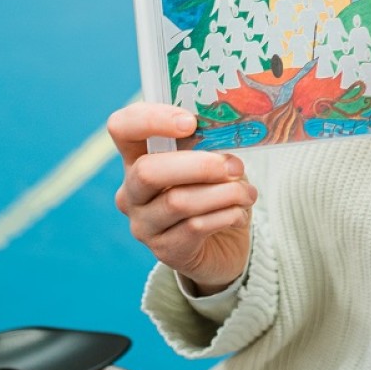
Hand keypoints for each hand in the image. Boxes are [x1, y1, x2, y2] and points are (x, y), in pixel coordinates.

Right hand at [108, 101, 257, 292]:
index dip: (151, 120)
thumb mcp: (211, 160)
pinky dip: (226, 215)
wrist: (224, 244)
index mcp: (137, 157)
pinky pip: (194, 227)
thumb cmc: (214, 190)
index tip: (190, 122)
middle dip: (199, 166)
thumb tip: (229, 128)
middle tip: (235, 166)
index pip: (122, 127)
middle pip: (147, 171)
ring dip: (223, 193)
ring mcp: (143, 224)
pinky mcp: (164, 250)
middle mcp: (131, 192)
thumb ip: (209, 142)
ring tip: (247, 193)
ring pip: (177, 202)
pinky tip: (240, 213)